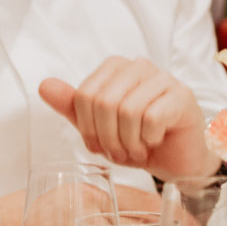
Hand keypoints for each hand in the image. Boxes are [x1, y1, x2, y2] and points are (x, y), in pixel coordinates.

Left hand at [40, 59, 217, 178]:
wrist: (177, 159)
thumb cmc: (138, 140)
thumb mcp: (98, 126)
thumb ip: (72, 105)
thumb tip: (44, 86)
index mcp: (115, 68)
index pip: (84, 95)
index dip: (86, 127)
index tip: (98, 145)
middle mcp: (138, 66)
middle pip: (104, 102)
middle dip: (107, 137)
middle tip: (118, 153)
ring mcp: (163, 78)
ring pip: (127, 111)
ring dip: (128, 142)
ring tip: (135, 151)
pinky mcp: (182, 96)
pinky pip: (152, 118)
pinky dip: (147, 139)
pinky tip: (153, 143)